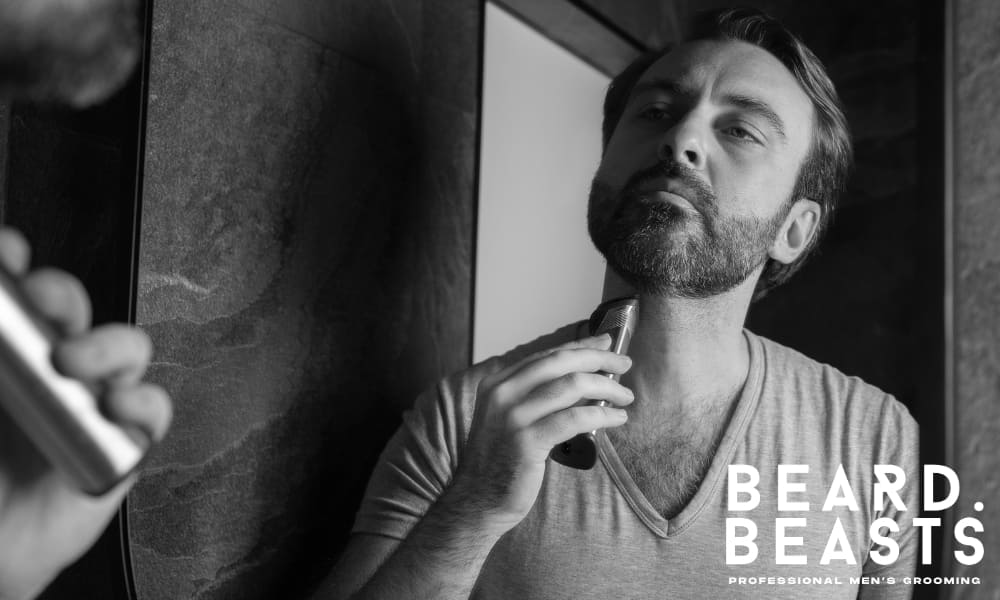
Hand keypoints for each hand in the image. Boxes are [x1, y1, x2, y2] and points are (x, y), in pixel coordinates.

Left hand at [0, 227, 171, 599]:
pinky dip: (141, 404)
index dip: (18, 266)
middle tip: (39, 301)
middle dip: (60, 294)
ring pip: (127, 349)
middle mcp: (54, 370)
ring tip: (74, 362)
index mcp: (12, 354)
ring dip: (107, 345)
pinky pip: (153, 411)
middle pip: (74, 308)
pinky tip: (114, 408)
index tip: (8, 252)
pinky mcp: (126, 442)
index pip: (23, 293)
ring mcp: (94, 402)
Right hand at [450, 334, 632, 533]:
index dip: (581, 345)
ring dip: (607, 387)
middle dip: (599, 359)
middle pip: (561, 362)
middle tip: (624, 365)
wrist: (477, 500)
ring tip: (626, 397)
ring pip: (571, 385)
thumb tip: (581, 376)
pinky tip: (617, 418)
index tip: (606, 342)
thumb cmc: (500, 461)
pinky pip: (574, 418)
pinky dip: (602, 414)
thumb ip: (535, 396)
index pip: (547, 355)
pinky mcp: (527, 441)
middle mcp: (502, 393)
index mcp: (497, 383)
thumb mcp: (509, 418)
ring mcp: (513, 417)